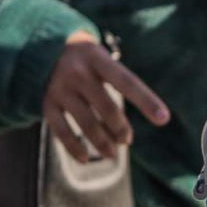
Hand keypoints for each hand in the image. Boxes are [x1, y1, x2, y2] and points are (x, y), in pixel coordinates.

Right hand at [42, 31, 168, 162]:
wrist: (42, 47)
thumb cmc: (87, 62)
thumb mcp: (103, 61)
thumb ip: (120, 85)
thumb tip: (130, 127)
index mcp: (98, 59)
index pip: (127, 82)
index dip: (146, 101)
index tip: (163, 119)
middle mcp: (78, 73)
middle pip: (107, 107)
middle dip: (121, 128)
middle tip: (127, 140)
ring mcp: (60, 89)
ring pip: (87, 123)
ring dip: (103, 142)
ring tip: (112, 153)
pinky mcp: (47, 104)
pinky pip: (61, 131)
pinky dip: (73, 147)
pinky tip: (85, 158)